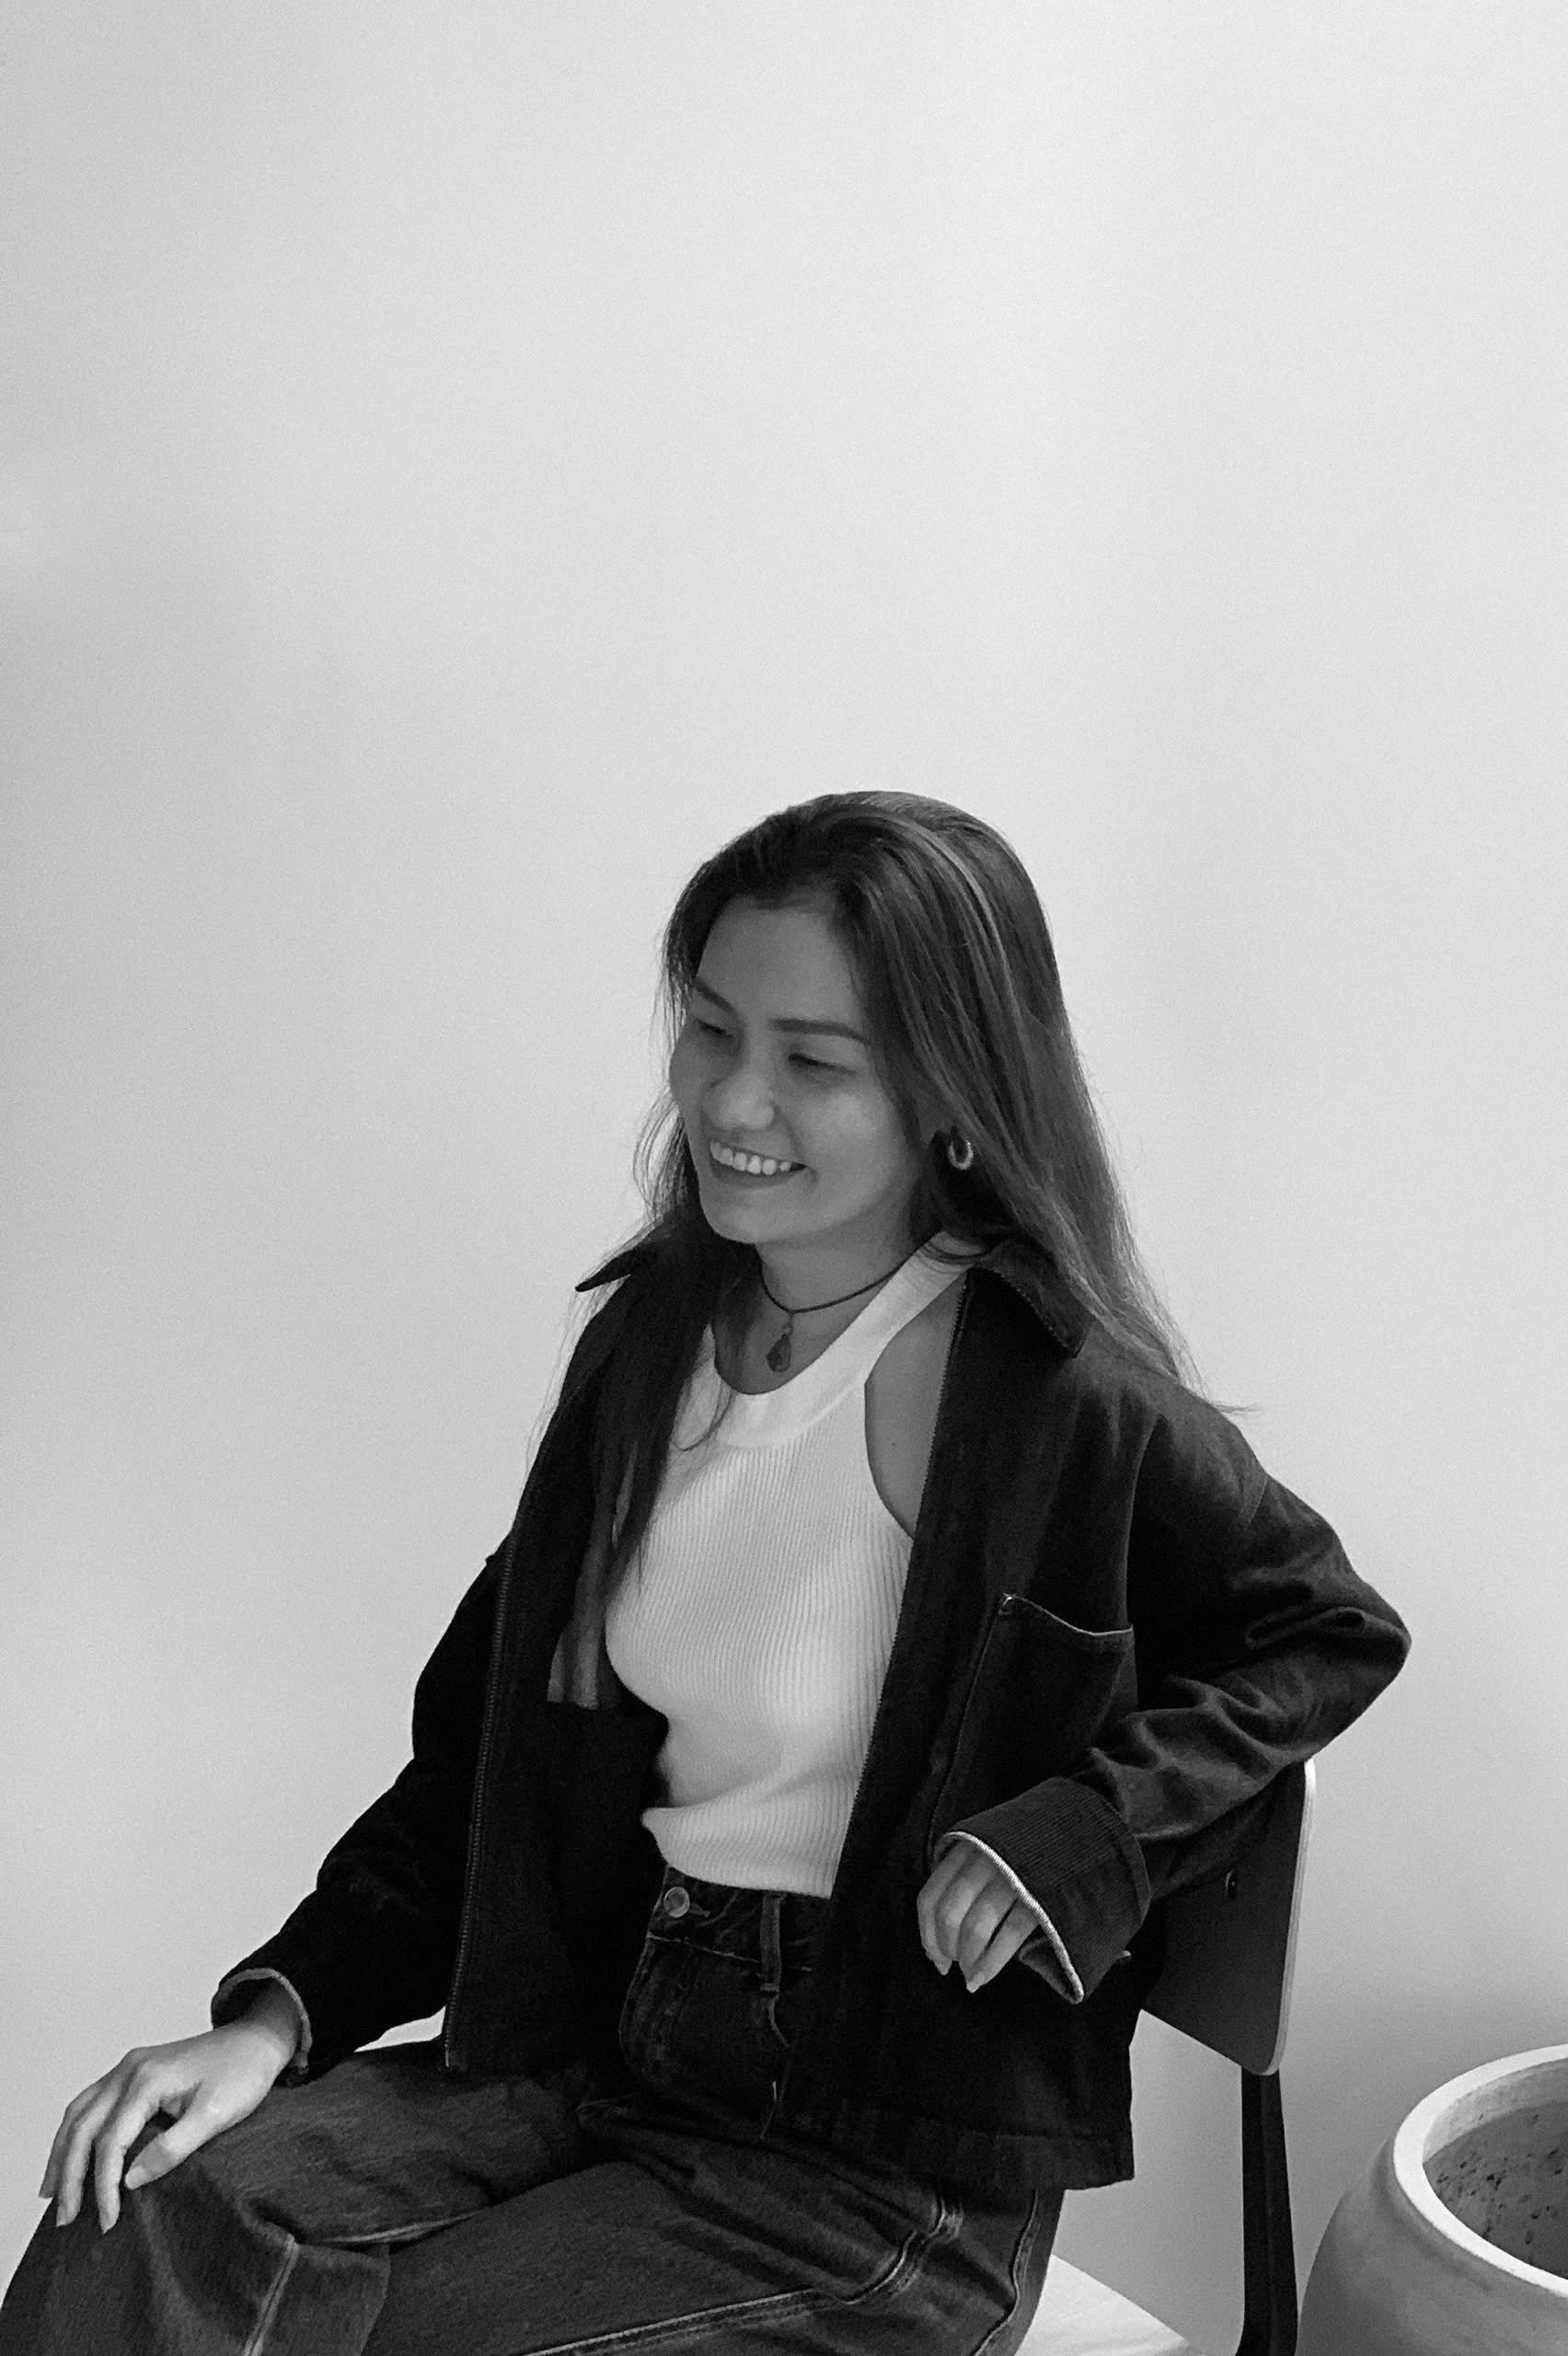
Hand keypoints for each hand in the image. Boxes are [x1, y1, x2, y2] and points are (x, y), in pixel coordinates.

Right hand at [40, 2000, 296, 2234]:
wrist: (257, 2040)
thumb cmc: (242, 2073)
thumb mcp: (216, 2115)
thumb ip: (173, 2148)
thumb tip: (131, 2180)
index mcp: (148, 2079)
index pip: (110, 2141)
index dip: (103, 2185)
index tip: (108, 2219)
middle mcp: (129, 2069)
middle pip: (83, 2127)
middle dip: (70, 2175)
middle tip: (66, 2218)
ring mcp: (128, 2067)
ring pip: (79, 2113)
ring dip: (63, 2153)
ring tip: (52, 2193)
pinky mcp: (133, 2072)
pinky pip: (90, 2102)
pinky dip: (74, 2131)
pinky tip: (70, 2153)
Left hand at [916, 1842, 1040, 1992]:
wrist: (1074, 1832)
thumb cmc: (1025, 1851)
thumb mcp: (986, 1852)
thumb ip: (964, 1880)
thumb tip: (938, 1941)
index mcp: (964, 1849)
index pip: (929, 1899)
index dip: (927, 1936)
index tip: (935, 1959)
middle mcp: (982, 1859)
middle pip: (949, 1915)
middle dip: (948, 1949)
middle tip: (955, 1966)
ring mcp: (1011, 1875)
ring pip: (975, 1927)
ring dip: (969, 1960)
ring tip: (971, 1976)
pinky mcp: (1038, 1893)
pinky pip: (1009, 1934)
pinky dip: (991, 1962)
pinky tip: (983, 1977)